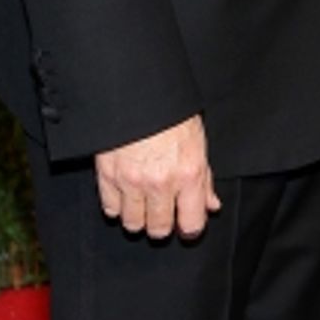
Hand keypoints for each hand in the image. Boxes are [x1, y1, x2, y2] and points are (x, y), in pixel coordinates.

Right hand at [94, 114, 220, 238]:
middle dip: (162, 223)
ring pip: (133, 224)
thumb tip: (211, 205)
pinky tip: (124, 191)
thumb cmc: (171, 113)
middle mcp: (161, 182)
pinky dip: (116, 205)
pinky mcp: (108, 176)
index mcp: (189, 173)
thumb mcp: (197, 141)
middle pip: (159, 230)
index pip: (192, 225)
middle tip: (162, 208)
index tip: (185, 221)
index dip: (189, 227)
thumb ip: (204, 179)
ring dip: (138, 216)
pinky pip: (110, 209)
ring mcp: (132, 181)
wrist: (137, 90)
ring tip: (141, 199)